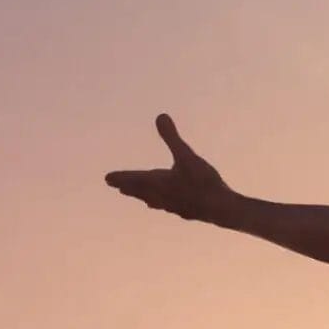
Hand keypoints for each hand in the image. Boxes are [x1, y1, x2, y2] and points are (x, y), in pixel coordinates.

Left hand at [105, 114, 236, 224]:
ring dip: (145, 197)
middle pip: (141, 191)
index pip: (133, 179)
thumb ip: (172, 137)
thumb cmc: (201, 181)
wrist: (221, 208)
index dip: (121, 177)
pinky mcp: (185, 211)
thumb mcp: (186, 155)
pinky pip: (169, 207)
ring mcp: (172, 206)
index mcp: (157, 183)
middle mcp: (160, 196)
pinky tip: (170, 206)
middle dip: (130, 187)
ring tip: (143, 198)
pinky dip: (164, 204)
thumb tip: (160, 116)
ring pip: (154, 201)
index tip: (107, 178)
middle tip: (118, 187)